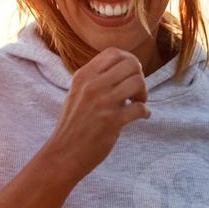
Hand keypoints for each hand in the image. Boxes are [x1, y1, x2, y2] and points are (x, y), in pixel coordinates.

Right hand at [40, 47, 149, 184]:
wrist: (63, 154)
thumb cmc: (72, 125)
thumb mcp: (76, 93)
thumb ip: (93, 79)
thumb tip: (121, 68)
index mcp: (83, 76)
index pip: (114, 53)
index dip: (129, 60)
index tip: (129, 75)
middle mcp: (93, 85)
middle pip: (131, 64)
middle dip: (139, 76)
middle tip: (135, 91)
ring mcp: (103, 103)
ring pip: (138, 82)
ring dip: (143, 93)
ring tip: (137, 103)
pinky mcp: (112, 121)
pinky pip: (140, 108)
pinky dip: (145, 112)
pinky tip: (140, 116)